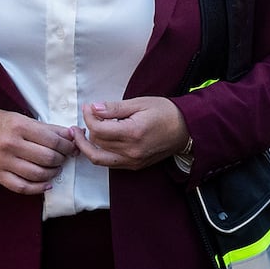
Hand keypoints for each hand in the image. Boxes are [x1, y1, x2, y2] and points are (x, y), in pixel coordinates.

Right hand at [0, 109, 78, 194]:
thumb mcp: (22, 118)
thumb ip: (48, 128)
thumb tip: (73, 135)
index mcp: (18, 126)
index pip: (52, 140)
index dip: (67, 145)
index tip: (71, 147)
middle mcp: (10, 144)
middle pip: (47, 158)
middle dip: (61, 159)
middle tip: (64, 157)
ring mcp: (2, 161)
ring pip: (37, 174)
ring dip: (52, 173)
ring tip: (55, 168)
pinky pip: (22, 187)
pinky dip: (38, 188)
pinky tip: (47, 184)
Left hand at [73, 97, 188, 170]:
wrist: (186, 129)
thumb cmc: (165, 113)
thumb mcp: (139, 103)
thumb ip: (114, 108)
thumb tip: (93, 108)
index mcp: (132, 133)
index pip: (98, 130)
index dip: (88, 117)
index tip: (88, 107)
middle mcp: (131, 151)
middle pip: (96, 143)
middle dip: (88, 128)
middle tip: (88, 115)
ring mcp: (133, 161)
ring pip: (98, 158)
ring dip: (88, 145)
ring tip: (83, 131)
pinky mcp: (134, 165)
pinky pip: (109, 163)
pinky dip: (99, 153)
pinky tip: (98, 141)